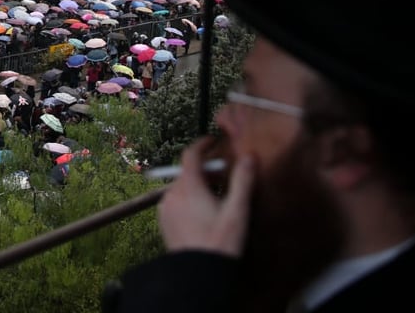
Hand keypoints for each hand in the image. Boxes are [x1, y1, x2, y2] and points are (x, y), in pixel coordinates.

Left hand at [157, 137, 253, 256]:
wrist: (198, 275)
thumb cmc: (220, 242)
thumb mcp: (237, 211)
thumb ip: (243, 181)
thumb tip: (250, 156)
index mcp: (188, 186)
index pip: (190, 154)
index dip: (202, 144)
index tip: (212, 140)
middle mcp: (172, 193)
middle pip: (188, 172)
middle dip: (205, 170)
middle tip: (224, 176)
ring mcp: (165, 208)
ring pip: (182, 187)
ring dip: (197, 186)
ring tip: (216, 198)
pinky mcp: (164, 221)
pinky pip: (176, 201)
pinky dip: (189, 199)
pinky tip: (203, 213)